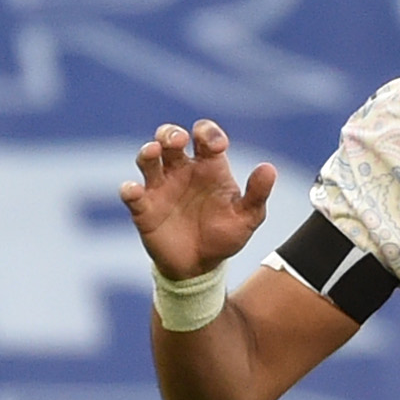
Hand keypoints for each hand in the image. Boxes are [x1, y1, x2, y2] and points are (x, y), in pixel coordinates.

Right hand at [118, 120, 274, 280]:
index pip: (205, 137)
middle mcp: (181, 170)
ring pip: (147, 158)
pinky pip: (131, 193)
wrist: (202, 266)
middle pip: (169, 138)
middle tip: (178, 140)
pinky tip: (135, 191)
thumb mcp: (248, 217)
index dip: (208, 133)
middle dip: (171, 133)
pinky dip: (130, 189)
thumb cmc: (225, 235)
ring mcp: (160, 186)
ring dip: (148, 151)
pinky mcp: (144, 207)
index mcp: (209, 166)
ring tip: (153, 151)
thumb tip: (269, 168)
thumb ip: (257, 193)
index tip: (216, 146)